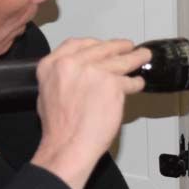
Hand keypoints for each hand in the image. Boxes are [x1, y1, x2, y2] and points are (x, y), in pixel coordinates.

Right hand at [31, 38, 150, 188]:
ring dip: (134, 58)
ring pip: (120, 61)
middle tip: (127, 47)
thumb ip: (62, 77)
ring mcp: (94, 72)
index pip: (77, 43)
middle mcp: (72, 64)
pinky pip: (129, 80)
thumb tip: (79, 72)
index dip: (94, 43)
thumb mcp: (46, 93)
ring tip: (142, 57)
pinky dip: (135, 83)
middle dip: (118, 47)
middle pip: (102, 48)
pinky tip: (137, 83)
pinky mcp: (112, 84)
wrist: (68, 145)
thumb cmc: (59, 128)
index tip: (103, 44)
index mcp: (52, 65)